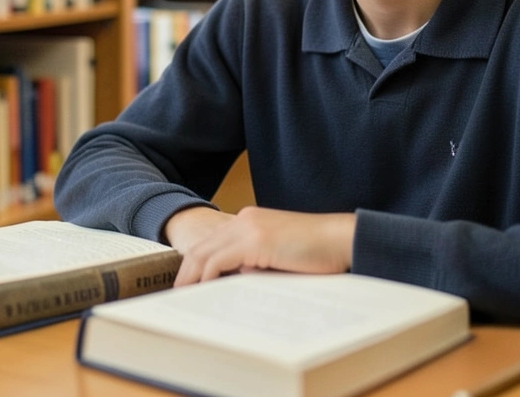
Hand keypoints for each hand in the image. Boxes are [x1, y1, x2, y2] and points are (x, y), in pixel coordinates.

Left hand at [171, 206, 356, 285]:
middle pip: (201, 247)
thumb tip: (236, 281)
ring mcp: (249, 227)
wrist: (342, 238)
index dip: (196, 265)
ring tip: (183, 299)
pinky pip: (218, 261)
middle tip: (177, 296)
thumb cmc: (319, 251)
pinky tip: (202, 293)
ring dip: (191, 278)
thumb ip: (256, 262)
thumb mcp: (279, 255)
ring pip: (204, 254)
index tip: (189, 286)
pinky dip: (206, 278)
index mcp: (250, 220)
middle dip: (186, 272)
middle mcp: (244, 219)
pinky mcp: (256, 240)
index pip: (212, 243)